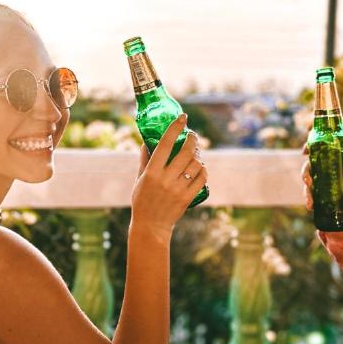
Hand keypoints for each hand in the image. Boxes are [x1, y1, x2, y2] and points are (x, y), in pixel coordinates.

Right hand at [130, 114, 207, 237]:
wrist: (151, 226)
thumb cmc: (142, 200)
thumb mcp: (139, 179)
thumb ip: (144, 160)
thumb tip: (145, 143)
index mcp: (151, 172)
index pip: (165, 144)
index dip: (175, 128)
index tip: (183, 117)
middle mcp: (165, 179)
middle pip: (186, 152)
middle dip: (192, 140)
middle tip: (193, 135)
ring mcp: (178, 189)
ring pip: (196, 165)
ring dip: (198, 156)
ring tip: (196, 154)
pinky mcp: (187, 198)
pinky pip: (201, 179)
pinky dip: (203, 171)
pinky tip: (200, 168)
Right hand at [301, 149, 342, 218]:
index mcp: (332, 162)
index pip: (317, 152)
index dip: (308, 149)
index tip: (304, 152)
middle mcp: (324, 171)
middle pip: (309, 168)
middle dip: (305, 173)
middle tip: (307, 181)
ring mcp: (321, 184)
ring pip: (308, 184)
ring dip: (306, 191)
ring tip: (310, 200)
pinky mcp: (320, 196)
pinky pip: (311, 197)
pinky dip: (309, 201)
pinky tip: (311, 206)